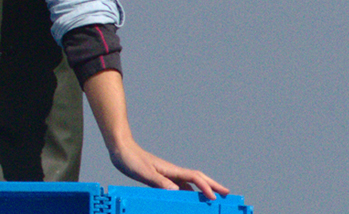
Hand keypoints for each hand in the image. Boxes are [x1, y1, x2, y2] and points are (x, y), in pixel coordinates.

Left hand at [107, 139, 230, 199]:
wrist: (121, 149)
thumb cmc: (131, 160)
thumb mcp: (144, 172)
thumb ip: (159, 182)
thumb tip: (176, 191)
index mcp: (171, 170)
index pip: (195, 178)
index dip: (206, 187)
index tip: (215, 197)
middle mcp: (173, 172)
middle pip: (198, 178)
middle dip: (213, 185)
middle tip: (227, 193)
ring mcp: (168, 174)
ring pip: (191, 183)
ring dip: (203, 189)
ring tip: (213, 198)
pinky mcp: (161, 177)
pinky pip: (180, 186)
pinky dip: (188, 192)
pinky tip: (188, 199)